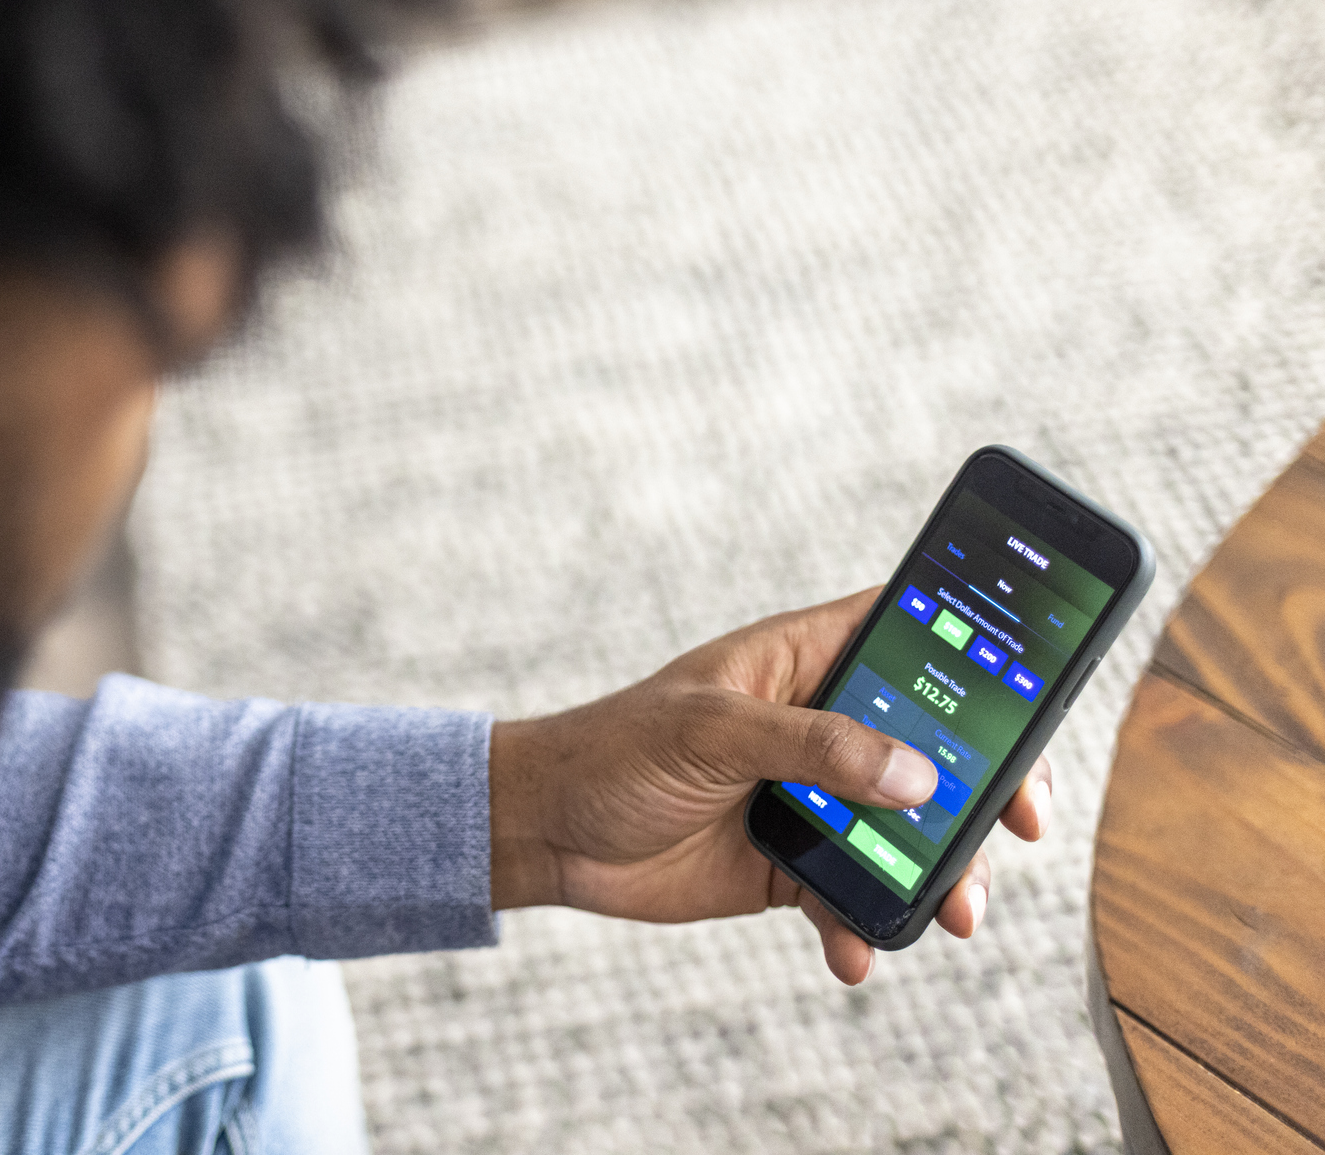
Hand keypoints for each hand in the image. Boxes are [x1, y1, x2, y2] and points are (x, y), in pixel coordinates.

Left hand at [488, 589, 1055, 983]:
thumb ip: (813, 748)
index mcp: (804, 662)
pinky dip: (864, 927)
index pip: (912, 634)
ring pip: (907, 831)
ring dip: (942, 874)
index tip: (1035, 700)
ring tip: (956, 915)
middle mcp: (821, 727)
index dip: (981, 657)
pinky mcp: (790, 865)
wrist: (549, 833)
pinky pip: (852, 897)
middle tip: (1024, 827)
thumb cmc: (616, 749)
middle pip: (934, 745)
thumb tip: (918, 776)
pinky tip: (856, 951)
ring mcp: (811, 798)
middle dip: (987, 788)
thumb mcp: (711, 731)